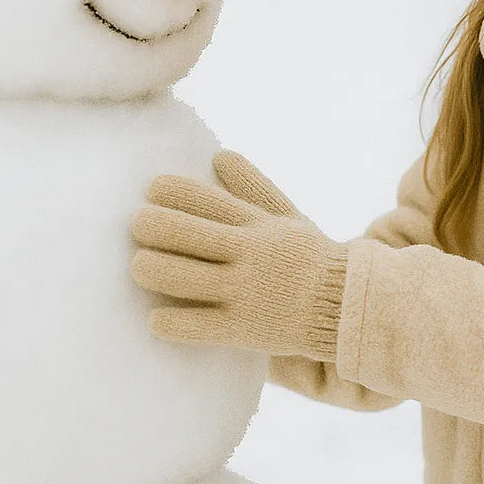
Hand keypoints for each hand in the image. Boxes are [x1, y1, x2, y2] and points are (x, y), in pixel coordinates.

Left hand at [130, 151, 349, 360]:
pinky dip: (169, 321)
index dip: (175, 191)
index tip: (152, 187)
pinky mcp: (242, 329)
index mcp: (259, 224)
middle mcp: (249, 253)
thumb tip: (221, 155)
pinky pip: (194, 326)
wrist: (345, 306)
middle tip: (137, 223)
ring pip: (181, 277)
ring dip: (151, 267)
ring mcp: (244, 291)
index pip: (209, 200)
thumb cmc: (310, 258)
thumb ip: (253, 187)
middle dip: (152, 225)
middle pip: (186, 233)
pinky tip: (155, 317)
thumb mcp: (287, 217)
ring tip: (138, 264)